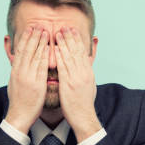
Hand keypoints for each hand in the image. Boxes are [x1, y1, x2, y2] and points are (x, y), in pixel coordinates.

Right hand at [5, 26, 49, 133]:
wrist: (19, 115)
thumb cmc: (19, 101)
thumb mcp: (14, 83)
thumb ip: (17, 72)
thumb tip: (18, 63)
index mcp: (15, 71)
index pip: (20, 51)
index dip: (25, 39)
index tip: (29, 29)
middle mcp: (20, 72)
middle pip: (27, 50)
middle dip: (33, 36)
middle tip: (38, 25)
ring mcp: (28, 77)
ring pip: (34, 56)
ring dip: (40, 42)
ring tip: (45, 31)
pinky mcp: (36, 84)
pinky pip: (41, 67)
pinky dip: (45, 56)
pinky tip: (49, 48)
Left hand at [55, 27, 101, 141]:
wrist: (84, 117)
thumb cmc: (84, 104)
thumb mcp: (89, 86)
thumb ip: (86, 74)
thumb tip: (85, 66)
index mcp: (88, 73)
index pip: (82, 53)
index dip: (77, 40)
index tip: (72, 31)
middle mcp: (84, 73)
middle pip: (77, 51)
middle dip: (70, 38)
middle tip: (65, 26)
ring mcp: (76, 78)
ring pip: (70, 57)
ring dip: (64, 43)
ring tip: (58, 32)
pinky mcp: (68, 84)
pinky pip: (63, 68)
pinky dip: (59, 57)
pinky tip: (55, 49)